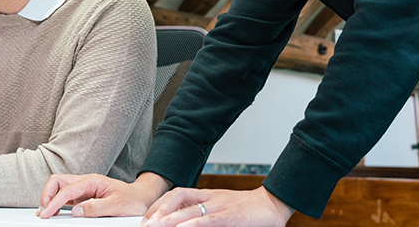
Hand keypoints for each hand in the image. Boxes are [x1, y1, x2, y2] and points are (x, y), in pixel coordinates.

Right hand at [38, 172, 169, 218]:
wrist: (140, 198)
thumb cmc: (131, 200)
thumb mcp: (116, 205)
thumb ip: (96, 208)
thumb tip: (77, 211)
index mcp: (92, 181)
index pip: (66, 190)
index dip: (53, 202)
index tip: (46, 214)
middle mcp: (85, 182)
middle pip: (57, 182)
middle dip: (47, 195)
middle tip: (44, 213)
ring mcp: (83, 189)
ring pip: (59, 188)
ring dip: (50, 199)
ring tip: (46, 213)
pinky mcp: (84, 196)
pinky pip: (65, 196)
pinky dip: (56, 203)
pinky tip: (55, 212)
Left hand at [142, 186, 293, 226]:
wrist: (273, 204)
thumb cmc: (248, 212)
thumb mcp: (222, 211)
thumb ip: (205, 217)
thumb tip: (186, 224)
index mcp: (208, 196)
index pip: (178, 194)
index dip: (160, 204)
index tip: (148, 218)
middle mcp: (211, 197)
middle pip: (178, 196)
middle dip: (159, 210)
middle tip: (146, 224)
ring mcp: (220, 204)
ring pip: (190, 208)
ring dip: (170, 219)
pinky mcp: (231, 215)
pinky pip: (208, 219)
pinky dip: (193, 224)